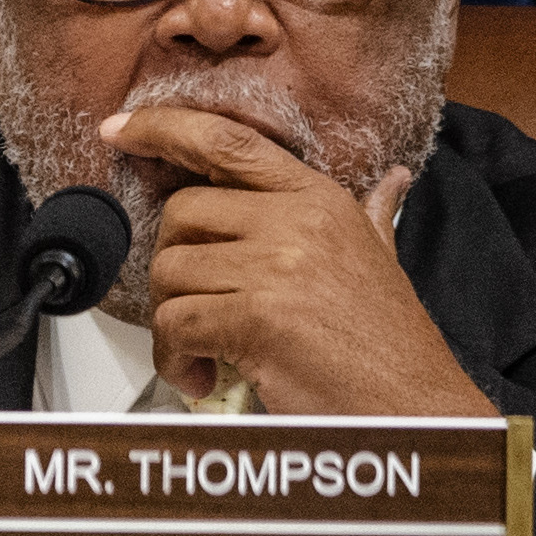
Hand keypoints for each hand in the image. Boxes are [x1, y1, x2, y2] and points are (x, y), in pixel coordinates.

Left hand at [97, 105, 493, 418]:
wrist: (414, 406)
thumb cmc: (389, 343)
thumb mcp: (383, 259)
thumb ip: (372, 214)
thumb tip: (391, 181)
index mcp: (320, 199)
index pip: (227, 142)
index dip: (164, 129)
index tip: (120, 131)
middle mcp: (297, 220)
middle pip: (181, 213)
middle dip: (174, 266)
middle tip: (196, 309)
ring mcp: (277, 266)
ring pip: (171, 272)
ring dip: (173, 322)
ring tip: (205, 353)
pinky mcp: (257, 315)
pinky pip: (176, 323)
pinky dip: (174, 358)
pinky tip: (203, 376)